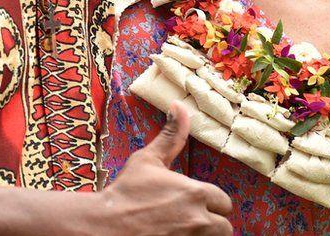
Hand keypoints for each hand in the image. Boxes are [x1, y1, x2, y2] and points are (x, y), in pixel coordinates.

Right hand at [101, 102, 232, 234]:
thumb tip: (179, 107)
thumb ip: (171, 136)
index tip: (197, 203)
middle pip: (225, 227)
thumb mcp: (148, 159)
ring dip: (205, 235)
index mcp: (195, 193)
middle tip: (194, 220)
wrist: (104, 225)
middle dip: (213, 223)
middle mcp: (198, 220)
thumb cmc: (125, 192)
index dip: (212, 202)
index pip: (224, 202)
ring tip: (187, 230)